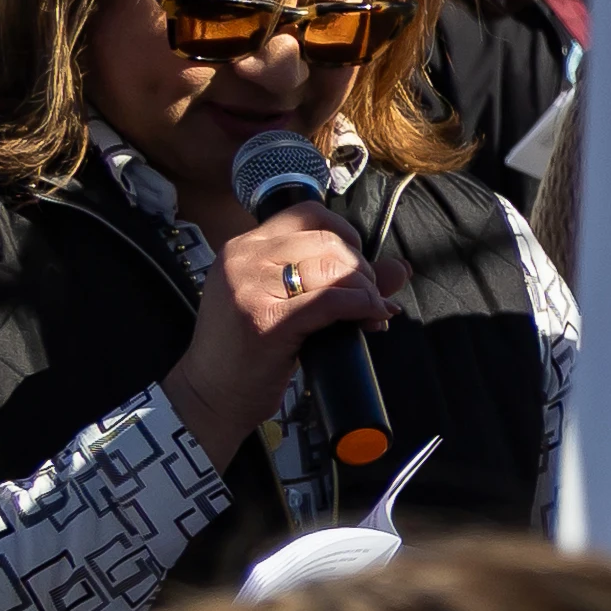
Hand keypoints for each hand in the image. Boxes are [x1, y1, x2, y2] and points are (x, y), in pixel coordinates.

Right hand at [161, 208, 391, 462]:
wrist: (210, 396)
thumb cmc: (249, 352)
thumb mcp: (286, 304)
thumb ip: (339, 280)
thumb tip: (400, 267)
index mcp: (243, 247)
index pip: (307, 214)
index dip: (345, 234)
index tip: (356, 265)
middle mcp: (243, 259)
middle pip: (327, 241)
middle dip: (361, 269)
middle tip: (369, 298)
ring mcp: (250, 288)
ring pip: (333, 268)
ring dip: (366, 290)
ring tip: (370, 313)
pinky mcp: (266, 321)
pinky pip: (332, 301)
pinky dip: (362, 306)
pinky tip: (371, 319)